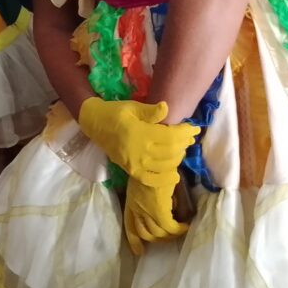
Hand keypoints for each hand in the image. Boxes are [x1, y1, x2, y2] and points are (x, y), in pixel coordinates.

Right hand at [77, 97, 198, 186]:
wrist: (94, 123)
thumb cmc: (114, 112)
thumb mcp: (132, 107)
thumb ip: (150, 111)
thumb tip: (167, 108)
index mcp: (140, 132)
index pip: (170, 136)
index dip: (184, 132)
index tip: (193, 128)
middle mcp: (139, 150)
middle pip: (170, 151)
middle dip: (184, 144)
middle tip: (189, 137)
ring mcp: (134, 163)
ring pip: (165, 165)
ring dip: (177, 158)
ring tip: (182, 149)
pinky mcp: (130, 170)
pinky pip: (151, 179)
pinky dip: (164, 179)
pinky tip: (174, 174)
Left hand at [123, 175, 189, 255]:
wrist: (153, 159)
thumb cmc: (151, 167)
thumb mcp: (145, 184)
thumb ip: (152, 198)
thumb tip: (169, 207)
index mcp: (131, 203)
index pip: (130, 227)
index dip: (134, 242)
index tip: (140, 253)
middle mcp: (136, 209)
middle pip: (145, 234)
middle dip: (158, 239)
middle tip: (170, 237)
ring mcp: (146, 211)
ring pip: (158, 233)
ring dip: (170, 235)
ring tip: (181, 230)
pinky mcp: (159, 211)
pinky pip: (170, 227)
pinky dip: (179, 229)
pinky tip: (186, 226)